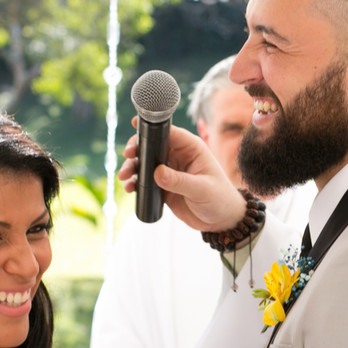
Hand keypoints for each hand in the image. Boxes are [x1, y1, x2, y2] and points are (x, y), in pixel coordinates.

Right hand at [119, 119, 247, 231]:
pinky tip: (129, 188)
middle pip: (152, 146)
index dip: (151, 129)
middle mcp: (179, 156)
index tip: (135, 126)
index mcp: (192, 149)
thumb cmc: (220, 200)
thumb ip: (179, 181)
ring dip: (133, 168)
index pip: (169, 132)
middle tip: (127, 157)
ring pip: (146, 164)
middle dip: (136, 150)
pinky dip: (136, 183)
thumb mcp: (202, 189)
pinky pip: (145, 181)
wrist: (222, 221)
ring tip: (125, 177)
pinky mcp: (164, 186)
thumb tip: (156, 172)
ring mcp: (170, 171)